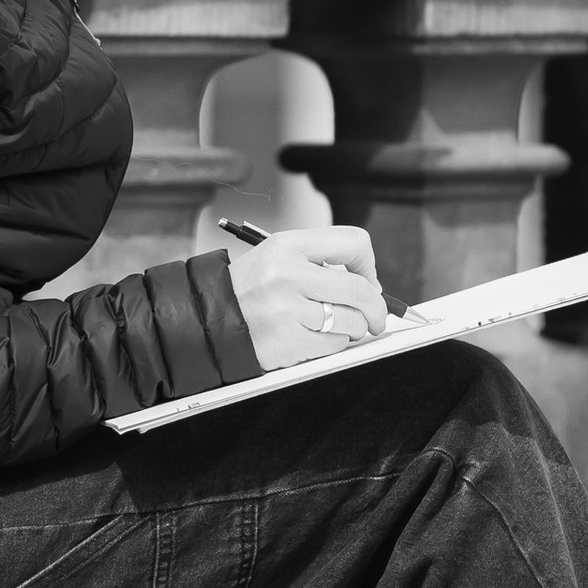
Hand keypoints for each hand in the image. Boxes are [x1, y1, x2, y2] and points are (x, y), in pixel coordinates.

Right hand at [224, 227, 388, 374]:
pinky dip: (334, 344)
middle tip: (377, 315)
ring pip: (351, 321)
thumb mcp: (279, 256)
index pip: (352, 243)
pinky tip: (315, 337)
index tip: (368, 279)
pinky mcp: (288, 342)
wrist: (210, 318)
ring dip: (353, 327)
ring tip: (334, 324)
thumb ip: (321, 262)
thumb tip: (371, 285)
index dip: (368, 263)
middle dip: (376, 307)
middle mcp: (288, 274)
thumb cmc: (251, 288)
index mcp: (287, 246)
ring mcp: (288, 310)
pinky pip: (334, 345)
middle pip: (359, 289)